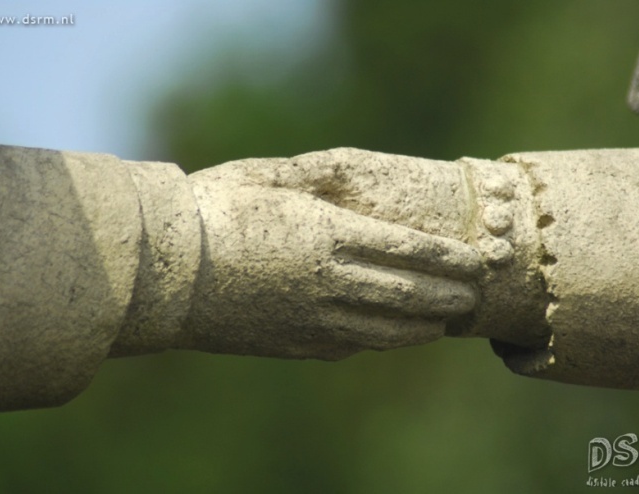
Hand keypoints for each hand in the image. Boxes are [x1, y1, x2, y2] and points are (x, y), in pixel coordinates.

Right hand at [181, 150, 480, 359]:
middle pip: (407, 291)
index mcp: (325, 233)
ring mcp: (312, 317)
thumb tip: (345, 182)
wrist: (163, 270)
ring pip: (386, 327)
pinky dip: (382, 341)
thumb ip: (309, 182)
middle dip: (448, 292)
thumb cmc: (208, 212)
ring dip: (423, 324)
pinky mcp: (292, 343)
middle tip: (476, 291)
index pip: (407, 248)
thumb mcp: (260, 178)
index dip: (447, 257)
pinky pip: (350, 345)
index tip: (475, 260)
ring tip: (446, 320)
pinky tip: (394, 337)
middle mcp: (328, 279)